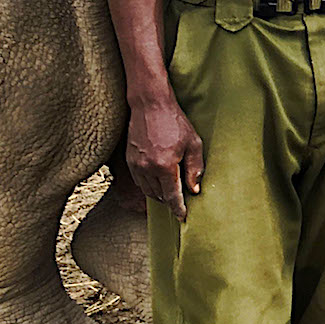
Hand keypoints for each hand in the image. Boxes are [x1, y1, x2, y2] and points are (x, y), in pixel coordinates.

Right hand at [124, 91, 204, 220]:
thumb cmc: (175, 122)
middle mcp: (147, 169)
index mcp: (165, 166)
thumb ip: (195, 169)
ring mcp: (136, 165)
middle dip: (170, 201)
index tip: (183, 217)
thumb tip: (194, 190)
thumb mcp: (193, 144)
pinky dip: (149, 186)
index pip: (172, 196)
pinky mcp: (129, 161)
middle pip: (159, 196)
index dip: (178, 209)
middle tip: (181, 201)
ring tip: (171, 191)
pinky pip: (140, 182)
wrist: (150, 106)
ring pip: (148, 191)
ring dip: (160, 194)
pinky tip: (159, 180)